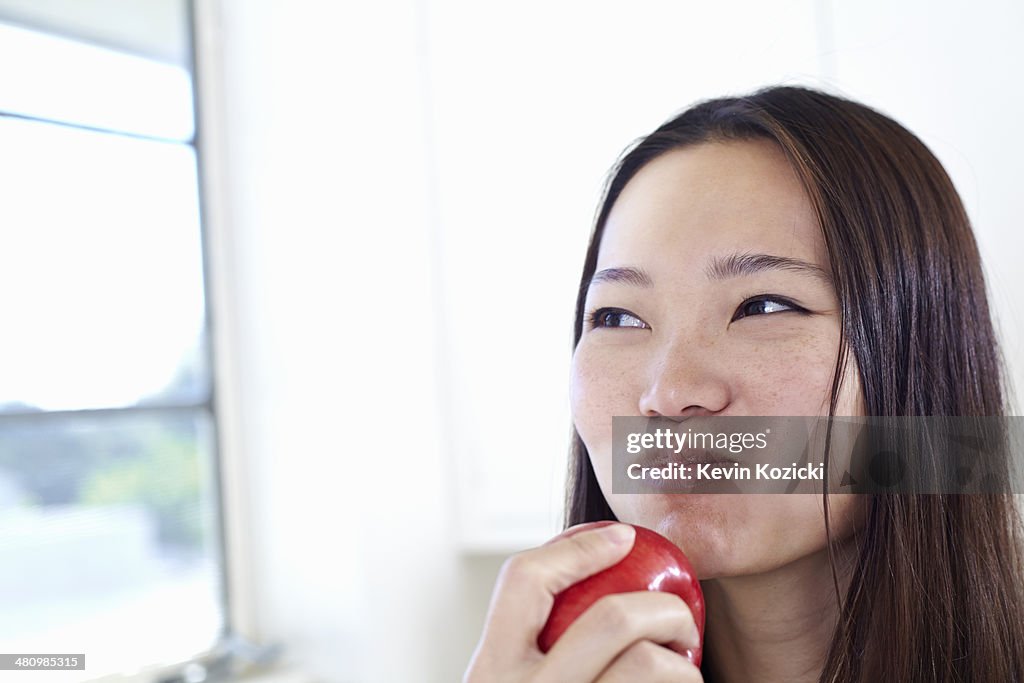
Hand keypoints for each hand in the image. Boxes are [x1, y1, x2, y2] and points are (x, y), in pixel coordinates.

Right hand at [463, 523, 702, 682]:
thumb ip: (534, 644)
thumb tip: (598, 561)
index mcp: (490, 672)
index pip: (525, 579)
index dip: (580, 547)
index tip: (625, 537)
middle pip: (612, 619)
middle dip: (665, 610)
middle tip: (684, 624)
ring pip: (647, 664)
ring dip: (684, 664)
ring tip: (686, 670)